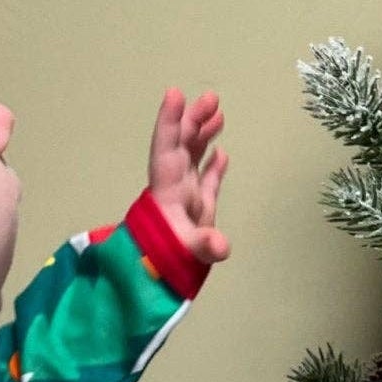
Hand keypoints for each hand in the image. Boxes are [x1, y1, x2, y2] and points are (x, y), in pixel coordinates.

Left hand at [147, 88, 230, 264]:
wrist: (159, 287)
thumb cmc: (165, 265)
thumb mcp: (185, 254)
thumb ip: (202, 247)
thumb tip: (221, 246)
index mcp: (167, 192)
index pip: (166, 150)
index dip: (168, 123)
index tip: (174, 95)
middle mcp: (175, 190)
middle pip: (181, 146)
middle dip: (192, 121)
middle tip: (211, 98)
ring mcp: (186, 199)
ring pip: (193, 158)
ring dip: (203, 136)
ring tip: (218, 113)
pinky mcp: (198, 211)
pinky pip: (206, 182)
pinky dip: (213, 166)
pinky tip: (221, 153)